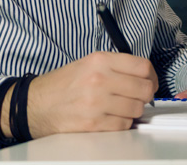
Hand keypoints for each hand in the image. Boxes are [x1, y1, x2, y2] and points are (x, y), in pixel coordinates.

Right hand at [1, 52, 157, 138]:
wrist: (35, 104)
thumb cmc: (63, 84)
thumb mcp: (88, 62)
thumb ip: (116, 66)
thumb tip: (144, 75)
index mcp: (100, 60)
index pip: (142, 66)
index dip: (151, 76)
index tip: (150, 81)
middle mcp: (99, 79)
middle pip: (144, 89)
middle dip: (145, 94)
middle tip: (139, 96)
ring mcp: (96, 103)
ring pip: (136, 109)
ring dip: (133, 110)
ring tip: (120, 106)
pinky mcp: (93, 124)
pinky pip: (123, 125)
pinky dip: (122, 123)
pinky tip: (112, 117)